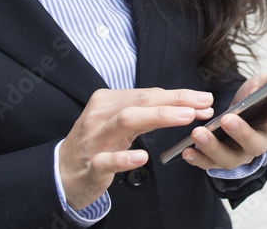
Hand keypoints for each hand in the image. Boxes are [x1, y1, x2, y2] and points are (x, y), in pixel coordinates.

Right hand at [59, 88, 214, 209]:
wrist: (62, 172)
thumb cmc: (97, 143)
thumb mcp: (120, 123)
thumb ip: (149, 114)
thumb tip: (188, 107)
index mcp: (107, 101)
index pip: (148, 93)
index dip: (179, 96)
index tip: (204, 100)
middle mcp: (100, 115)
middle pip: (141, 101)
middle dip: (175, 100)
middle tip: (203, 103)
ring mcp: (94, 140)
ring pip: (126, 120)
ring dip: (158, 116)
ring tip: (185, 117)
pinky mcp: (91, 165)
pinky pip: (107, 160)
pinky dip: (125, 158)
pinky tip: (142, 158)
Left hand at [180, 69, 266, 170]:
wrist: (238, 114)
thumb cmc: (253, 98)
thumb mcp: (262, 82)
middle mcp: (262, 140)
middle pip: (256, 144)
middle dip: (242, 133)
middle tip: (228, 119)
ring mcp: (242, 152)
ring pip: (231, 158)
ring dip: (214, 147)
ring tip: (198, 133)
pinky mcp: (222, 158)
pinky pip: (210, 164)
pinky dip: (199, 159)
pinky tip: (187, 150)